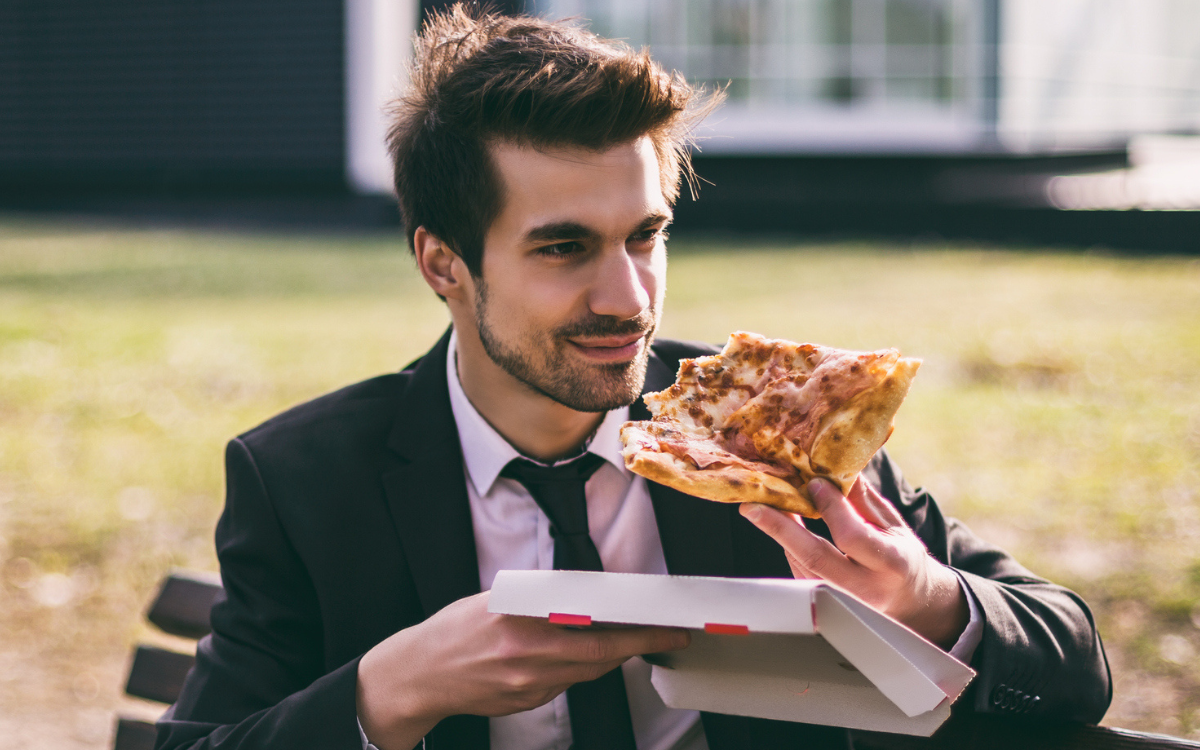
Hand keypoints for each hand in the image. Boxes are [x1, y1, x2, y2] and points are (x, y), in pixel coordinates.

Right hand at [356, 590, 689, 749]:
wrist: (419, 676)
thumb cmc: (454, 630)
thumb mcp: (495, 599)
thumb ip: (539, 598)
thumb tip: (582, 593)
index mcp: (523, 628)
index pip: (593, 632)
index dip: (636, 633)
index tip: (664, 627)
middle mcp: (528, 662)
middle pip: (599, 660)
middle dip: (639, 647)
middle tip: (669, 637)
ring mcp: (528, 688)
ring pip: (586, 673)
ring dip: (612, 657)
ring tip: (633, 639)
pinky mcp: (526, 703)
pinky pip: (565, 685)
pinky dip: (580, 669)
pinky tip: (586, 655)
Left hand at [740, 476, 967, 648]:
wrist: (909, 602)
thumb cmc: (902, 557)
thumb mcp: (893, 525)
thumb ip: (864, 500)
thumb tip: (837, 465)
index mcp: (891, 563)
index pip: (852, 537)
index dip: (831, 508)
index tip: (813, 482)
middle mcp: (866, 588)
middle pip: (814, 557)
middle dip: (780, 528)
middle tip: (751, 505)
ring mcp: (844, 601)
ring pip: (801, 564)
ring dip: (779, 533)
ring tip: (762, 505)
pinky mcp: (825, 604)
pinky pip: (800, 571)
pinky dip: (788, 546)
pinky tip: (781, 524)